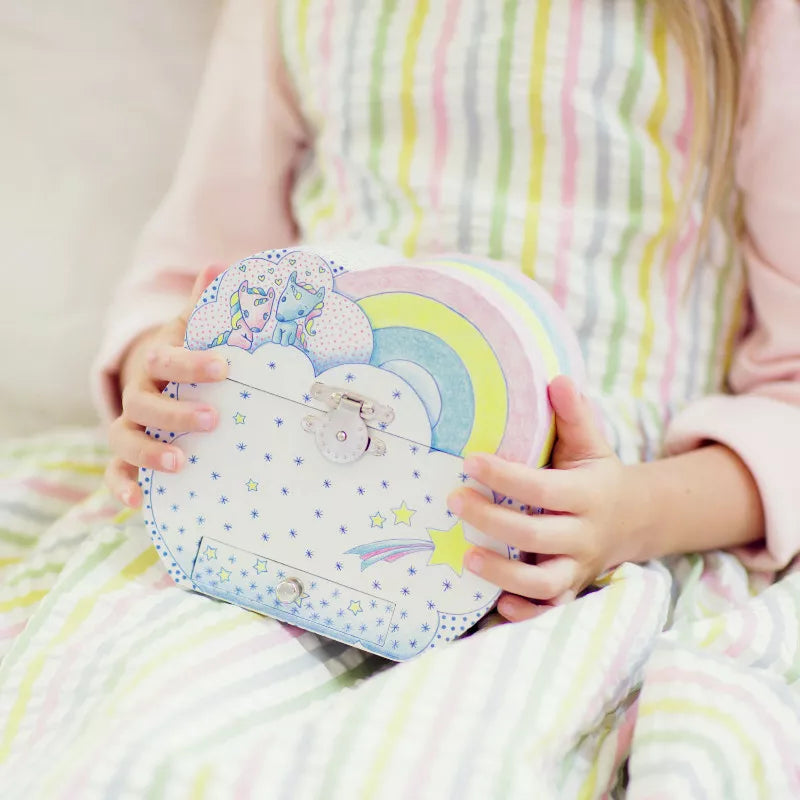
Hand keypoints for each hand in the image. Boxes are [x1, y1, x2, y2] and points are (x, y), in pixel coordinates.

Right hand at [105, 265, 228, 506]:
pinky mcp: (125, 455)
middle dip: (176, 412)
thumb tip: (218, 266)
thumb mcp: (191, 331)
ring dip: (148, 451)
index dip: (192, 364)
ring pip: (125, 437)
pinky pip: (114, 472)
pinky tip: (139, 502)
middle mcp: (138, 393)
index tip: (223, 368)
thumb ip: (204, 306)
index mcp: (157, 362)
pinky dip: (121, 487)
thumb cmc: (182, 356)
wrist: (151, 377)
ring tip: (180, 462)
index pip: (168, 359)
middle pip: (145, 403)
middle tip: (212, 419)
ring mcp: (129, 425)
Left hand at [447, 376, 642, 622]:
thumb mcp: (591, 444)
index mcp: (588, 494)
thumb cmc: (597, 476)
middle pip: (536, 534)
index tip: (470, 461)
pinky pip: (549, 608)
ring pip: (543, 580)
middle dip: (492, 519)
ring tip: (466, 556)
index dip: (506, 476)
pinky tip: (497, 604)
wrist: (633, 520)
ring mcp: (578, 567)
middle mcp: (584, 534)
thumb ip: (574, 415)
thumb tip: (557, 379)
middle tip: (454, 500)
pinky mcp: (570, 588)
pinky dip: (525, 611)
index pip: (543, 488)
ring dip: (503, 572)